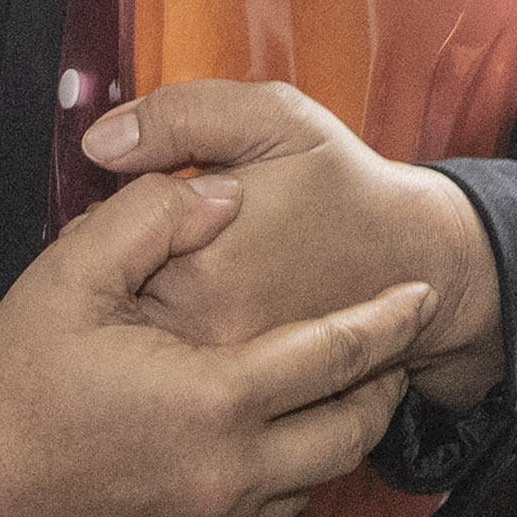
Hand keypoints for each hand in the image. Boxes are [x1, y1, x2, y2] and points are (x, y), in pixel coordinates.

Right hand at [0, 173, 432, 516]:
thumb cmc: (9, 381)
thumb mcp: (66, 275)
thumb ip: (153, 219)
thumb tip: (227, 196)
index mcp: (213, 400)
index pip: (337, 356)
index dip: (388, 322)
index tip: (422, 295)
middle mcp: (233, 479)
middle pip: (352, 432)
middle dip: (381, 385)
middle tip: (385, 348)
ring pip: (319, 487)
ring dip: (336, 440)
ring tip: (331, 396)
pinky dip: (294, 503)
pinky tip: (278, 468)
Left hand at [90, 80, 506, 410]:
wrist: (419, 261)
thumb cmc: (343, 184)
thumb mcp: (274, 119)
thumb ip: (182, 117)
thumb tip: (97, 145)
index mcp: (203, 266)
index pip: (98, 243)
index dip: (118, 216)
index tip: (158, 201)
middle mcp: (204, 336)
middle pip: (108, 299)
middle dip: (121, 264)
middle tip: (171, 239)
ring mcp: (222, 378)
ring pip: (131, 339)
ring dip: (138, 307)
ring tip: (190, 274)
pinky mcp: (240, 399)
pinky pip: (169, 365)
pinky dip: (171, 340)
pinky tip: (206, 311)